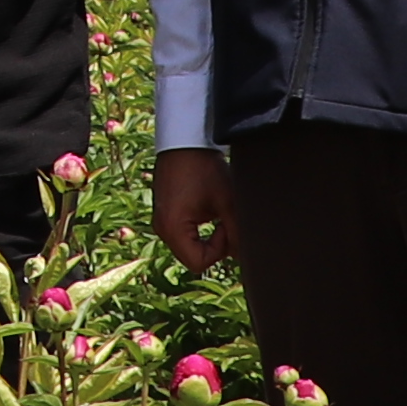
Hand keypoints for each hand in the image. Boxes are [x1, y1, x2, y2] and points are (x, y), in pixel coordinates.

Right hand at [148, 144, 235, 274]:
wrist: (185, 142)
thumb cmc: (205, 168)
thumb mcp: (227, 202)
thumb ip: (237, 233)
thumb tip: (245, 255)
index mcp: (173, 228)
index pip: (199, 263)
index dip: (218, 250)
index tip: (225, 226)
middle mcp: (162, 229)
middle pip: (193, 257)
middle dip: (213, 245)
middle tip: (223, 220)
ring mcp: (161, 222)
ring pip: (189, 247)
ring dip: (206, 236)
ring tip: (214, 212)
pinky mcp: (165, 214)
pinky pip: (183, 235)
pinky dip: (197, 229)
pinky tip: (206, 210)